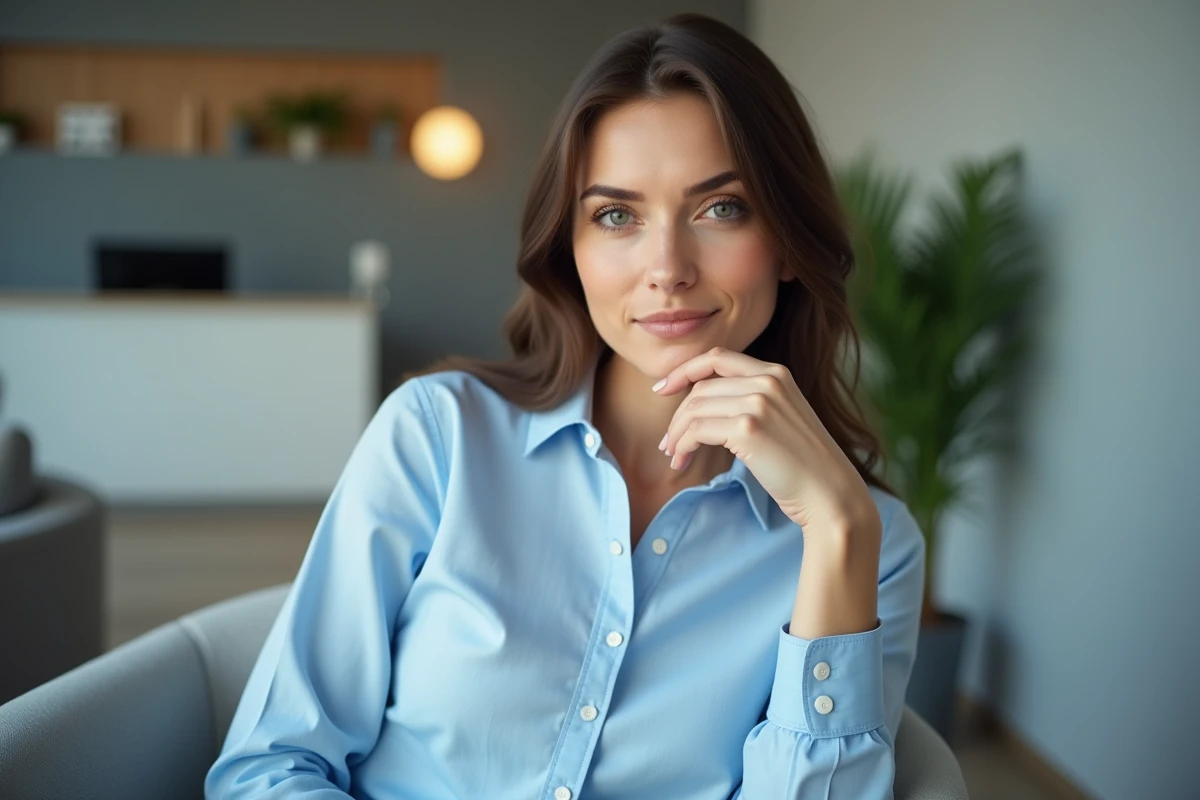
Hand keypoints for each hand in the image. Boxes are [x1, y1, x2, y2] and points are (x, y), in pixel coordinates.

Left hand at [655, 347, 878, 535]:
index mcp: (776, 373)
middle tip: (668, 442)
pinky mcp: (748, 429)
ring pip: (694, 408)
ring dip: (676, 434)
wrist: (829, 492)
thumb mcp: (781, 417)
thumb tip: (701, 404)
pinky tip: (682, 461)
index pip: (717, 358)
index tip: (662, 389)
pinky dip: (683, 445)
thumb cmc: (802, 464)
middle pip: (700, 387)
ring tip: (673, 455)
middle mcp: (767, 381)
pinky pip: (697, 430)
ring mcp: (759, 403)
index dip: (684, 370)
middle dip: (676, 416)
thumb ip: (751, 400)